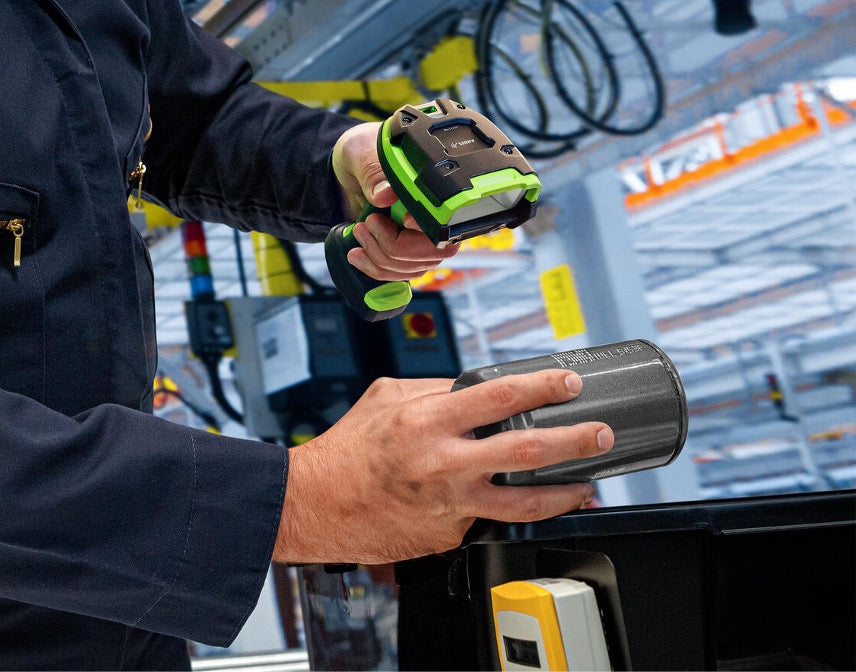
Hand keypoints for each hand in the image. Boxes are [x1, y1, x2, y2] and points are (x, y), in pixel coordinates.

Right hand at [272, 370, 612, 563]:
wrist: (318, 505)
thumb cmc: (347, 451)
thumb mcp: (385, 398)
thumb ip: (433, 390)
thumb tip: (476, 388)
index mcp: (426, 420)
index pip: (498, 396)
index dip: (540, 387)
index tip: (565, 383)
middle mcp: (443, 463)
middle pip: (526, 449)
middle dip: (573, 439)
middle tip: (599, 432)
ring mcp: (450, 504)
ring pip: (525, 500)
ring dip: (566, 490)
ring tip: (588, 482)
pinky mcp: (449, 534)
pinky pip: (490, 518)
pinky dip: (510, 508)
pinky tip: (526, 502)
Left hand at [331, 120, 456, 279]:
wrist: (348, 169)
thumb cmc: (362, 154)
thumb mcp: (362, 154)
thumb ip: (373, 173)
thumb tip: (385, 194)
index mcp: (434, 189)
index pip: (446, 221)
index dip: (426, 228)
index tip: (403, 220)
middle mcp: (434, 218)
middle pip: (430, 254)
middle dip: (392, 246)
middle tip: (366, 225)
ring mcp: (420, 239)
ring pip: (411, 268)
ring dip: (378, 257)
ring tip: (358, 233)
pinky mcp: (403, 253)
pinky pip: (397, 274)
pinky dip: (374, 268)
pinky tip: (357, 255)